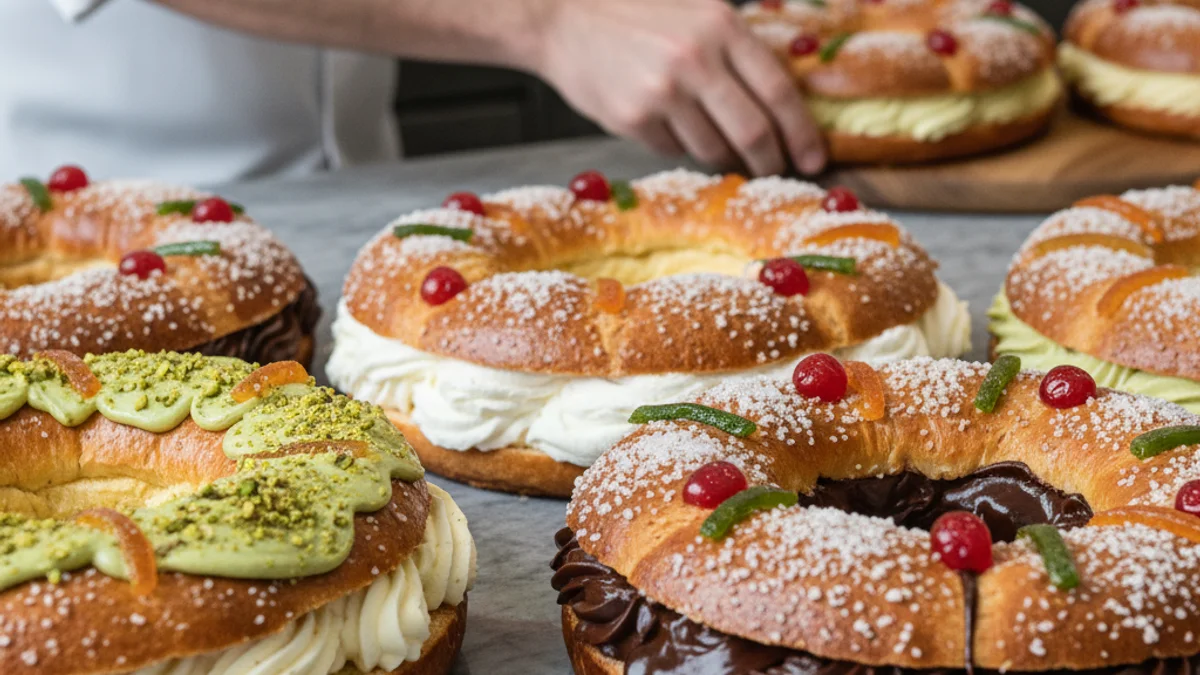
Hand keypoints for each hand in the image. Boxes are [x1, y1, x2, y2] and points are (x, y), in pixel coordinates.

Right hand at [534, 0, 825, 175]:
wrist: (561, 18)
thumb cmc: (633, 13)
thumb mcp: (697, 10)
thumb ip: (737, 46)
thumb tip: (781, 103)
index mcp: (721, 26)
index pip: (779, 91)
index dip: (802, 132)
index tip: (814, 157)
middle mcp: (696, 58)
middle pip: (754, 131)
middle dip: (771, 160)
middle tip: (776, 170)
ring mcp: (662, 92)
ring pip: (713, 148)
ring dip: (719, 153)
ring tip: (708, 135)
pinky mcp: (633, 118)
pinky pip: (673, 149)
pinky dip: (678, 144)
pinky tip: (664, 120)